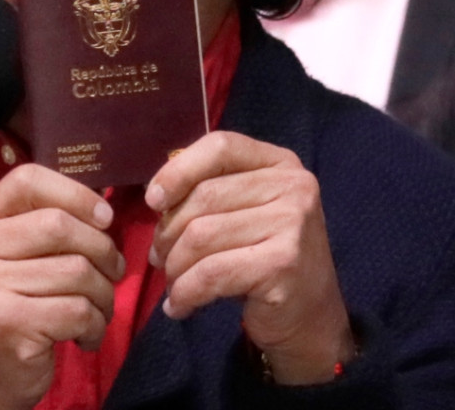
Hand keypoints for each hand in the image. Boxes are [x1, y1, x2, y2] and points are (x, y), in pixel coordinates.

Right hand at [0, 163, 124, 409]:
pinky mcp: (8, 323)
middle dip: (101, 249)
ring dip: (104, 295)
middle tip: (113, 272)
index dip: (74, 193)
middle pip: (58, 225)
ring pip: (76, 271)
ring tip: (99, 310)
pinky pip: (78, 310)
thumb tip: (103, 209)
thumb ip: (41, 227)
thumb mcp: (10, 258)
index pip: (26, 180)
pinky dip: (96, 325)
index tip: (104, 218)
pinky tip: (86, 336)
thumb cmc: (9, 309)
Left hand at [145, 131, 354, 384]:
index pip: (221, 146)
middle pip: (205, 195)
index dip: (179, 170)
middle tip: (158, 256)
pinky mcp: (283, 265)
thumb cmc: (264, 256)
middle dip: (168, 230)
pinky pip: (211, 273)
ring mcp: (292, 224)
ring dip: (174, 265)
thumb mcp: (243, 211)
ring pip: (202, 235)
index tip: (152, 200)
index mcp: (280, 163)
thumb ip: (209, 189)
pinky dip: (185, 292)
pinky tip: (178, 306)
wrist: (311, 318)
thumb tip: (155, 195)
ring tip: (170, 281)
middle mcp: (293, 186)